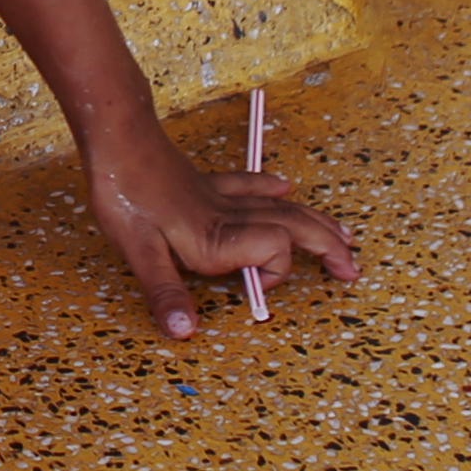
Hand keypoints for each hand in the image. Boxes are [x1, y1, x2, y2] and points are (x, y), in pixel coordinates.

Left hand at [80, 100, 356, 340]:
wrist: (117, 137)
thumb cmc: (125, 194)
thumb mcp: (137, 251)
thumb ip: (165, 292)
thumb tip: (186, 333)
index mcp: (218, 238)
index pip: (276, 251)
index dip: (275, 273)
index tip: (251, 291)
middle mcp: (229, 216)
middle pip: (294, 228)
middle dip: (327, 248)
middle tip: (352, 270)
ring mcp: (221, 197)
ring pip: (282, 207)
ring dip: (315, 223)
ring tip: (343, 236)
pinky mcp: (207, 184)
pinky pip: (250, 186)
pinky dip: (273, 190)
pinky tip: (286, 186)